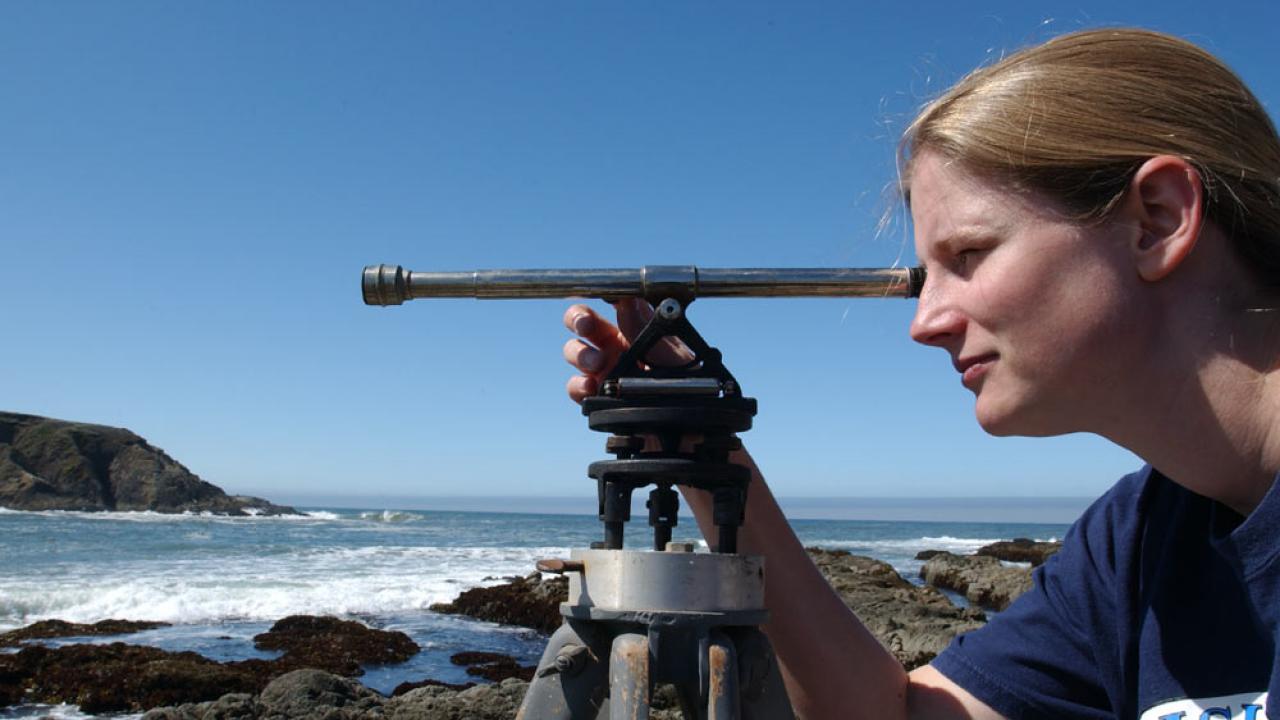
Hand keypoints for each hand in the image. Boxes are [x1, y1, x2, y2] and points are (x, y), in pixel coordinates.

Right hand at [562, 298, 691, 403]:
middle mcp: (615, 345)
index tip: (602, 294)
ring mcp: (604, 369)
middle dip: (578, 319)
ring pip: (575, 351)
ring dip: (579, 354)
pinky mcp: (597, 395)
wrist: (686, 425)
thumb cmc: (688, 384)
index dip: (603, 294)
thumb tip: (626, 299)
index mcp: (636, 328)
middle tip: (584, 325)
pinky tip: (590, 386)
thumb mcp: (671, 354)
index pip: (614, 302)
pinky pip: (576, 386)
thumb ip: (645, 329)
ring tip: (596, 363)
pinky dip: (577, 385)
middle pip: (583, 322)